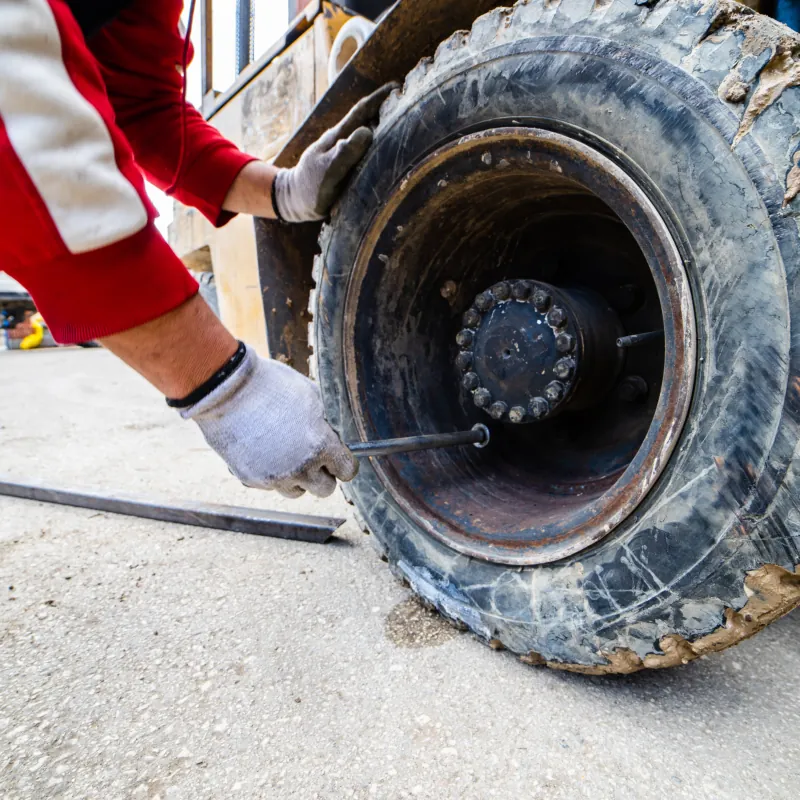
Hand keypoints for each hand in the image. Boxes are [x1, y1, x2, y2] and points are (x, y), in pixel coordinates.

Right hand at [180, 346, 357, 497]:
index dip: (343, 463)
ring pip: (295, 491)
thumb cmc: (272, 385)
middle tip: (313, 457)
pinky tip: (262, 449)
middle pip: (324, 490)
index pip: (347, 470)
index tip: (337, 458)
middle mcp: (300, 468)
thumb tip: (334, 437)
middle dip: (322, 475)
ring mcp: (274, 477)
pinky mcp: (250, 479)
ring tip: (285, 452)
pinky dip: (269, 473)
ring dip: (296, 478)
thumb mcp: (312, 397)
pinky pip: (269, 485)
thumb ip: (326, 424)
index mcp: (321, 446)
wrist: (227, 388)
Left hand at [273, 82, 397, 222]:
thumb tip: (366, 131)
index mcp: (338, 136)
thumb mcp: (325, 171)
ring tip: (408, 122)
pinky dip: (381, 144)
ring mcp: (345, 152)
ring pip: (369, 133)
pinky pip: (368, 150)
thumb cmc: (309, 188)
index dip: (379, 98)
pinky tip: (392, 148)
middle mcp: (343, 140)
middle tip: (412, 102)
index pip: (361, 111)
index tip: (398, 86)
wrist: (294, 200)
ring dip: (386, 126)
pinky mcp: (348, 165)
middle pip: (368, 118)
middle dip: (388, 108)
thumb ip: (344, 154)